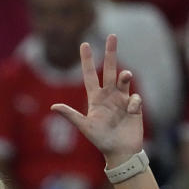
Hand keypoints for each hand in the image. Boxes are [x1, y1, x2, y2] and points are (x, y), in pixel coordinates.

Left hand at [51, 35, 143, 166]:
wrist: (120, 152)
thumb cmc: (100, 140)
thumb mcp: (84, 127)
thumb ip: (71, 115)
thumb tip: (53, 106)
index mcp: (95, 98)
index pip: (90, 75)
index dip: (87, 60)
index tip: (85, 44)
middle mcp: (109, 95)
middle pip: (110, 70)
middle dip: (111, 53)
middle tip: (112, 36)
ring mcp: (122, 100)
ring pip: (124, 80)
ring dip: (125, 76)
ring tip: (126, 76)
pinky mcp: (134, 107)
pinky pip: (135, 98)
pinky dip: (133, 102)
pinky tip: (131, 112)